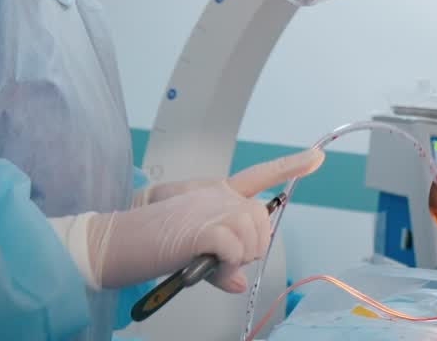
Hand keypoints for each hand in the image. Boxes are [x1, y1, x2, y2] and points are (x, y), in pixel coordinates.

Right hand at [52, 146, 323, 291]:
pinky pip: (235, 247)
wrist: (119, 241)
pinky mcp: (202, 226)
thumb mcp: (193, 250)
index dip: (291, 165)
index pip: (260, 174)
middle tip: (221, 256)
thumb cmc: (153, 243)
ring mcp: (210, 206)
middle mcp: (218, 193)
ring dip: (237, 255)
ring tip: (207, 260)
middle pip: (261, 219)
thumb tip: (238, 279)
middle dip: (251, 244)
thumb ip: (221, 258)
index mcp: (217, 191)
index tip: (317, 156)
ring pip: (252, 234)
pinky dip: (225, 262)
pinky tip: (205, 262)